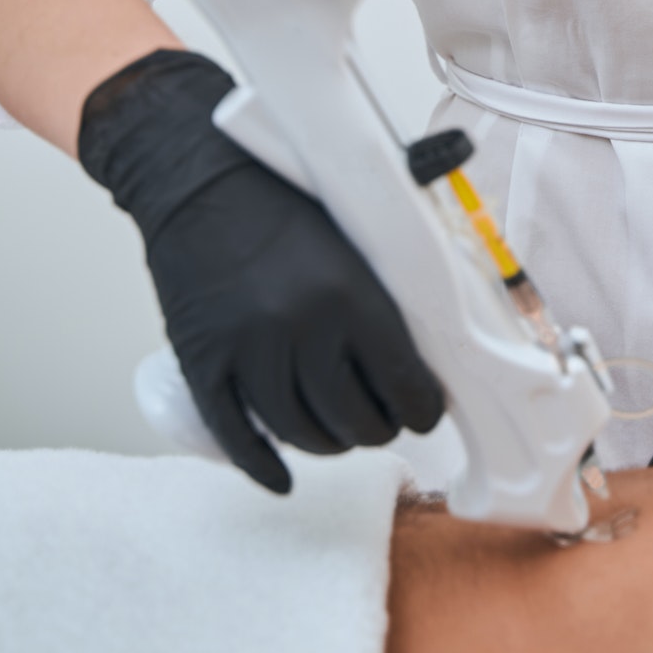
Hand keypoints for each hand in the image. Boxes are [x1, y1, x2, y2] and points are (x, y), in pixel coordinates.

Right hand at [79, 49, 443, 491]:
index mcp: (351, 294)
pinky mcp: (203, 362)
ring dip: (325, 445)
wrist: (195, 173)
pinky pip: (235, 435)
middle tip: (378, 417)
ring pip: (299, 434)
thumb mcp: (356, 215)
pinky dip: (261, 466)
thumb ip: (404, 249)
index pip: (405, 386)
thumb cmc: (281, 190)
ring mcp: (247, 351)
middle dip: (376, 428)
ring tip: (337, 433)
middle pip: (354, 420)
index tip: (422, 407)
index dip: (421, 408)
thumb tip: (457, 255)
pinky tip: (282, 478)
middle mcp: (302, 329)